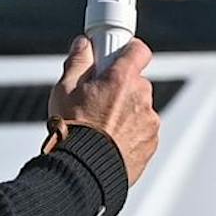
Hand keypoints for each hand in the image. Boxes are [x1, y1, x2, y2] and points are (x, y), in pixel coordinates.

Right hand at [47, 36, 159, 188]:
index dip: (126, 51)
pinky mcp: (151, 143)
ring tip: (99, 126)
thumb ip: (77, 62)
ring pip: (139, 107)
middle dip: (119, 87)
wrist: (84, 170)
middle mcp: (142, 98)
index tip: (114, 56)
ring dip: (125, 111)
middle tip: (96, 98)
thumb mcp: (64, 90)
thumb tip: (84, 45)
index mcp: (122, 80)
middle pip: (136, 82)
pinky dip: (129, 132)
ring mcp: (150, 122)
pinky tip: (107, 140)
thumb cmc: (72, 131)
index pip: (138, 51)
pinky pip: (142, 130)